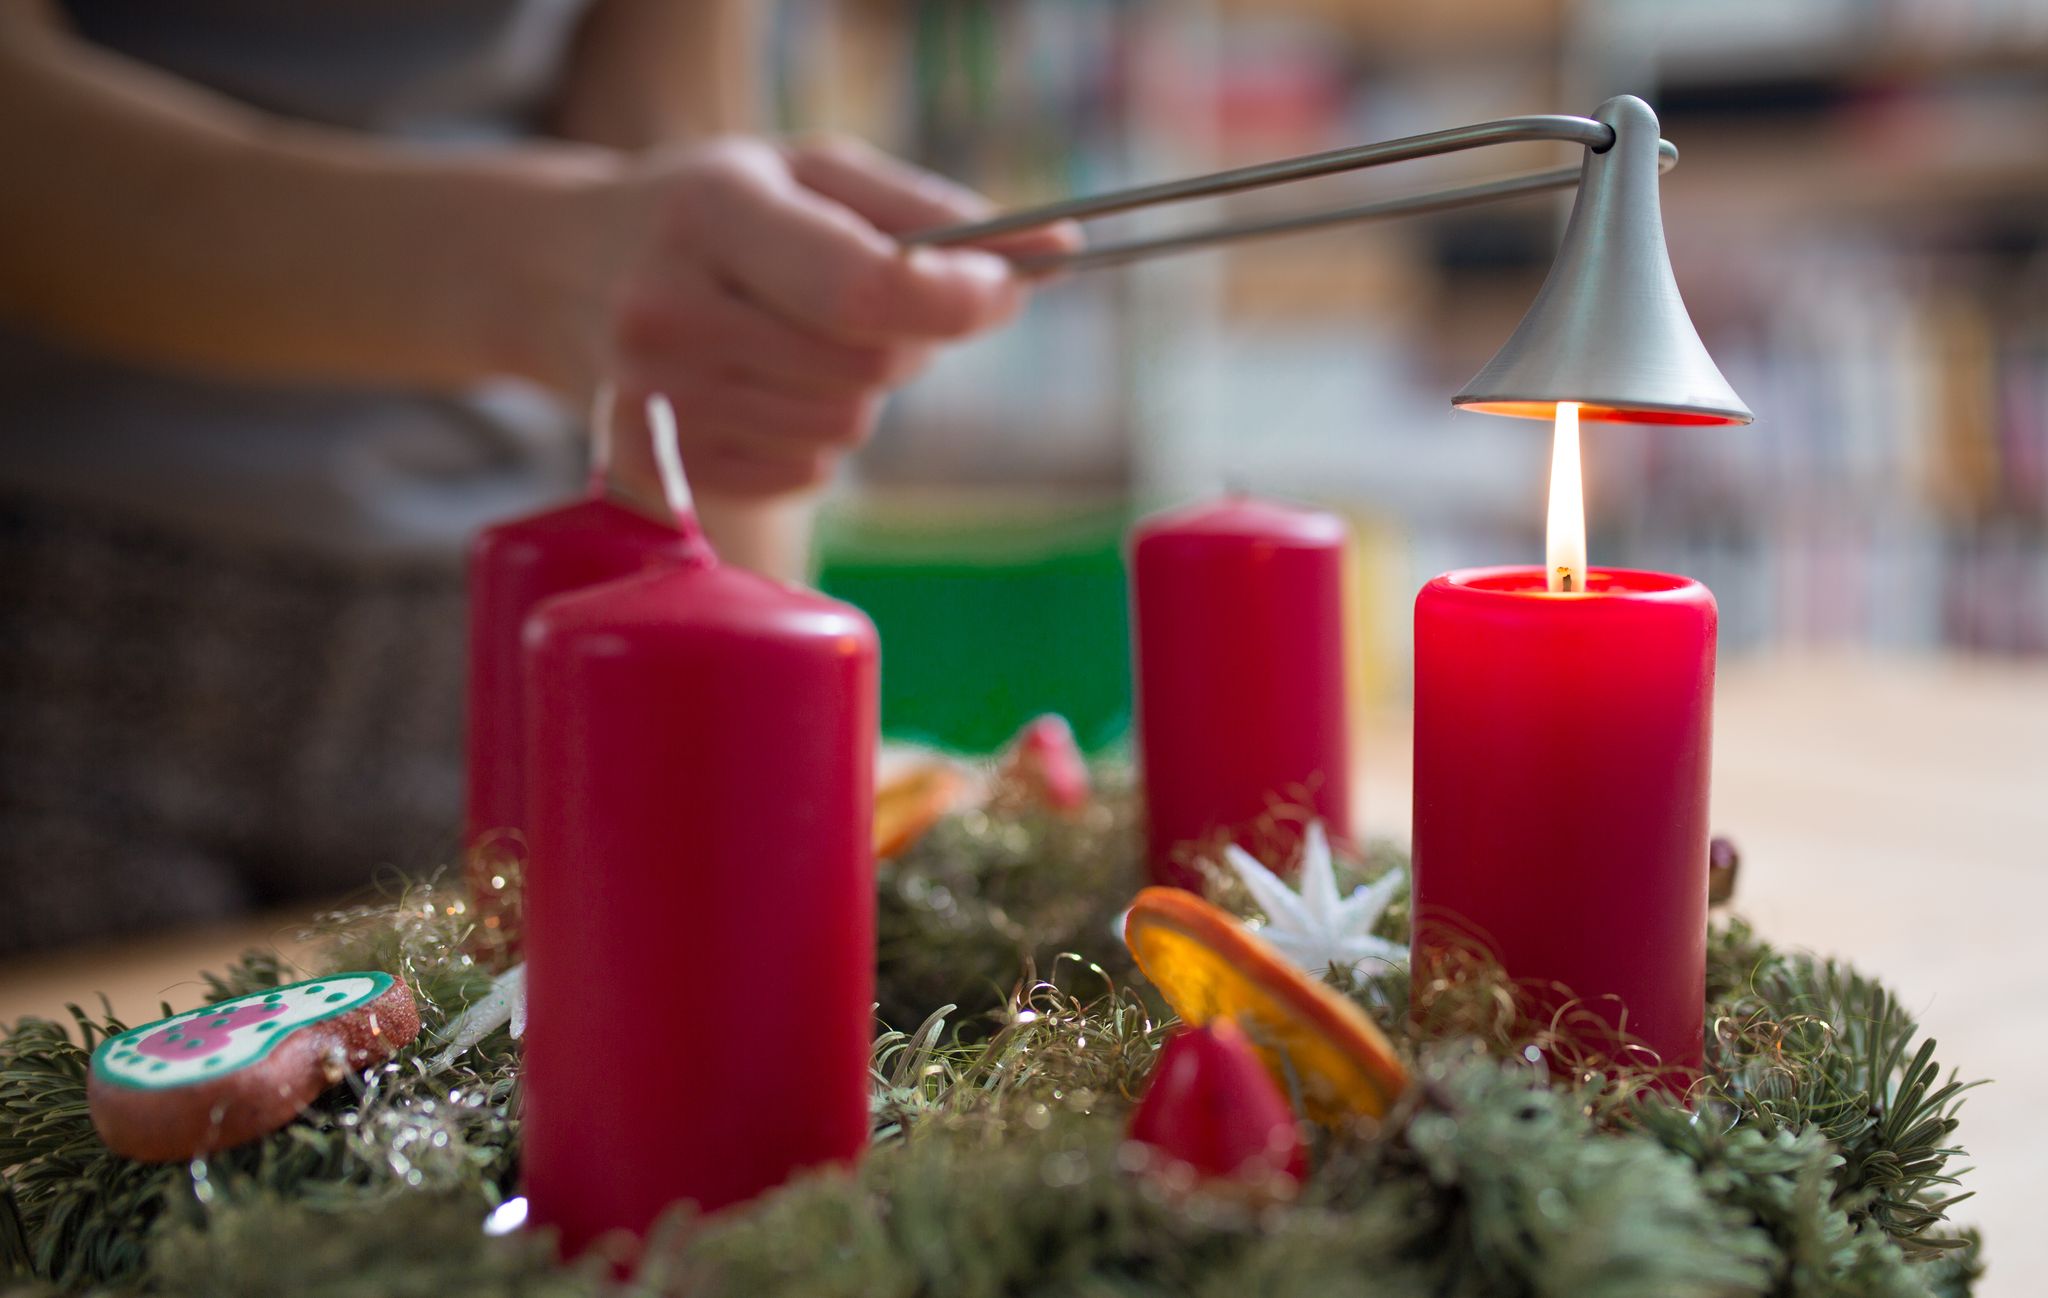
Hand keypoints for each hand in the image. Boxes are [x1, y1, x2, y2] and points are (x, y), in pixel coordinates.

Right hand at [603, 135, 1076, 501]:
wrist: (560, 270)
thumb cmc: (714, 211)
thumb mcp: (810, 173)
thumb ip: (933, 210)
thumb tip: (1060, 253)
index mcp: (710, 213)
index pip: (862, 287)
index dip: (956, 298)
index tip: (1004, 287)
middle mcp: (666, 311)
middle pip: (867, 368)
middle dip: (907, 337)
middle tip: (881, 300)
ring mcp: (653, 402)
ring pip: (843, 427)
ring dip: (857, 388)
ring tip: (798, 335)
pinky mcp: (657, 471)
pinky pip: (804, 472)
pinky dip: (811, 435)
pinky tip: (761, 384)